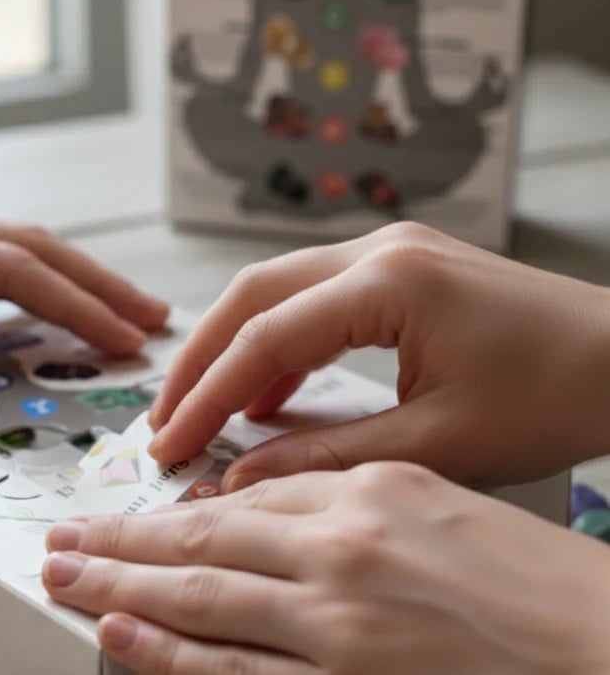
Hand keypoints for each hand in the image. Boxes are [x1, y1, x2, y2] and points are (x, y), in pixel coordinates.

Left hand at [43, 466, 609, 674]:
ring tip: (67, 579)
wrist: (599, 640)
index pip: (245, 497)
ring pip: (202, 600)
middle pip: (203, 541)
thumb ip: (343, 495)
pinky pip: (237, 670)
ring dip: (123, 588)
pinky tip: (122, 640)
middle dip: (121, 541)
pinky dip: (171, 656)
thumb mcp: (433, 497)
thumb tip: (260, 501)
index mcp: (369, 491)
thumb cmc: (528, 574)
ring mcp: (339, 624)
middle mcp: (343, 550)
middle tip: (64, 539)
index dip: (176, 508)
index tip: (130, 512)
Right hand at [147, 222, 609, 489]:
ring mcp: (387, 250)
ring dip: (235, 346)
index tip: (171, 441)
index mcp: (389, 281)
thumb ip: (330, 456)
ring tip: (204, 407)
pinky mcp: (396, 267)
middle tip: (166, 417)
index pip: (266, 337)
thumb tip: (246, 473)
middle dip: (200, 357)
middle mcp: (379, 248)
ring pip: (276, 288)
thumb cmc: (554, 392)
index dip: (208, 393)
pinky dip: (280, 342)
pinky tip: (270, 390)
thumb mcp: (438, 442)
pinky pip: (314, 298)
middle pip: (253, 293)